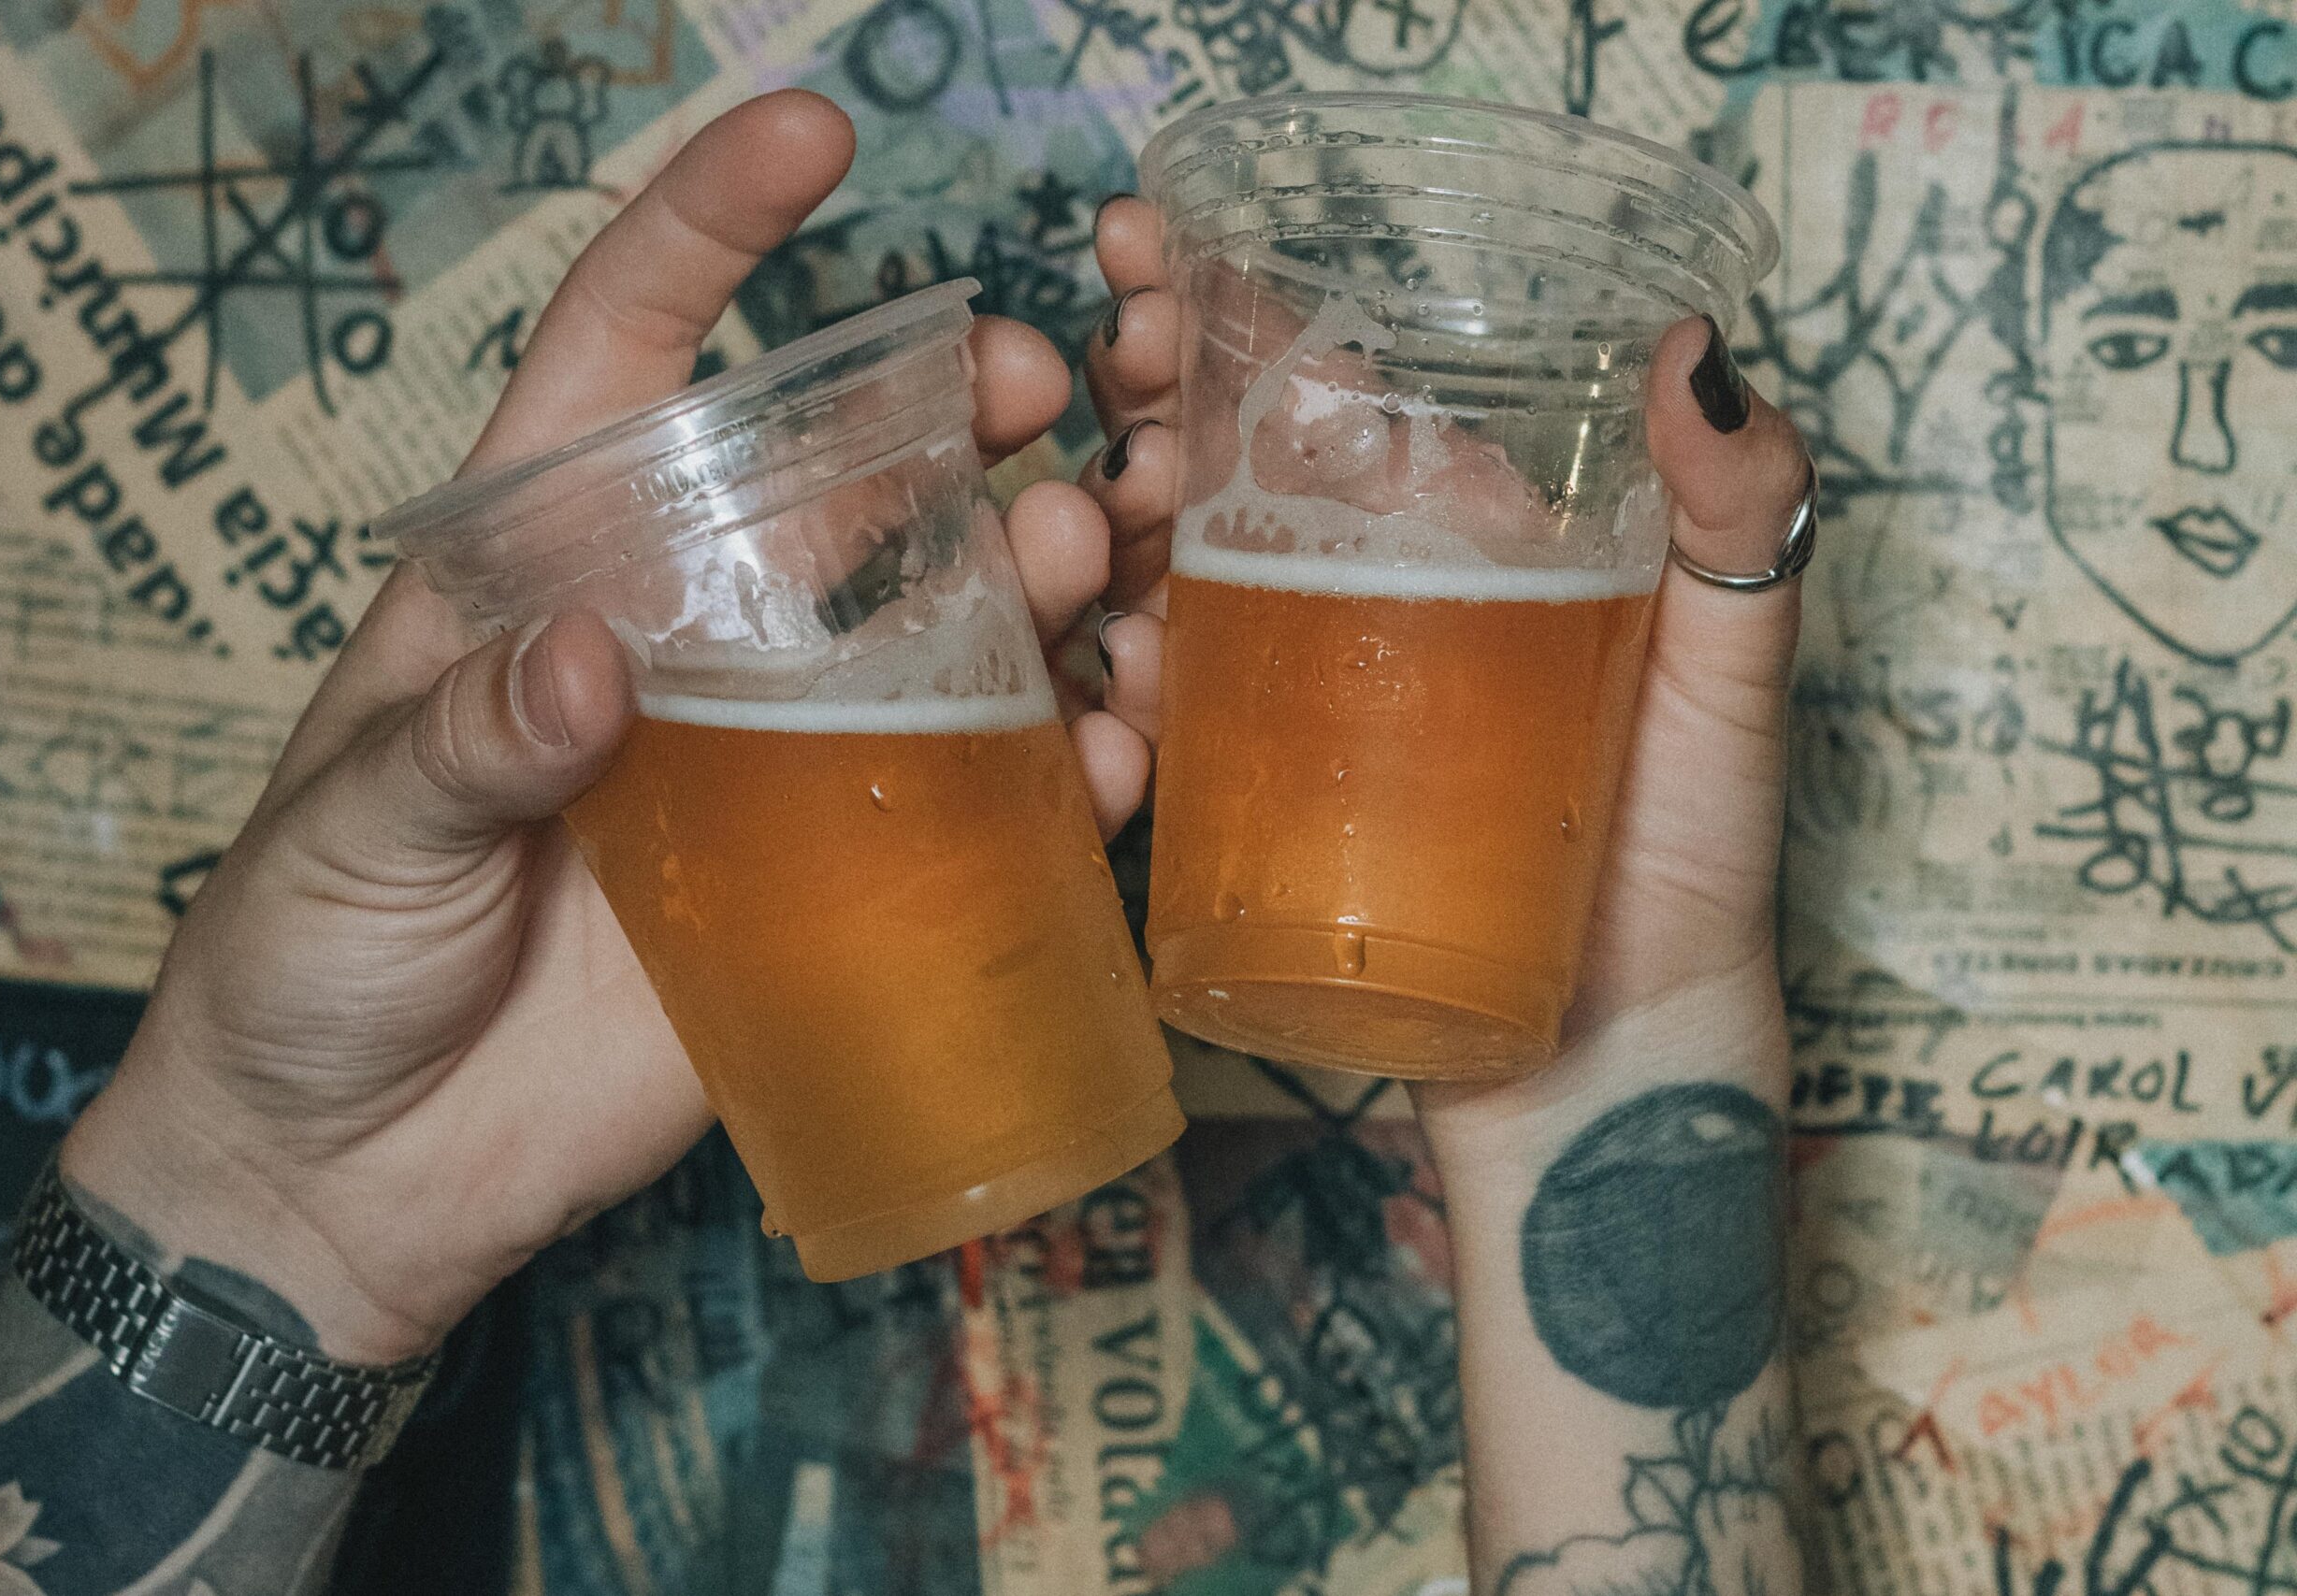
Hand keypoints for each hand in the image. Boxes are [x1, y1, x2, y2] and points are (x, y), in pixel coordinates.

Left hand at [61, 92, 1147, 1363]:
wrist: (355, 1172)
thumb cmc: (306, 959)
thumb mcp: (348, 829)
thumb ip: (460, 741)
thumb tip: (592, 666)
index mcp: (544, 565)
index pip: (630, 356)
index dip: (717, 230)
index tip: (818, 135)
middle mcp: (687, 634)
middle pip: (845, 475)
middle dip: (954, 407)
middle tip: (1038, 395)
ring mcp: (775, 756)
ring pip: (944, 623)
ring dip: (1039, 572)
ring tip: (1091, 560)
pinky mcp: (837, 883)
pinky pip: (977, 801)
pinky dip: (1062, 765)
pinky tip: (1107, 747)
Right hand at [1080, 197, 1810, 1146]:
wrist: (1617, 1078)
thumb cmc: (1693, 870)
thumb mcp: (1729, 679)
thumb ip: (1736, 520)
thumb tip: (1698, 350)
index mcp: (1478, 549)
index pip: (1354, 401)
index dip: (1254, 318)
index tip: (1162, 257)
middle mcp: (1380, 612)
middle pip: (1241, 477)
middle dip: (1157, 401)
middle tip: (1120, 364)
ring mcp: (1311, 714)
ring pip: (1182, 586)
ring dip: (1118, 530)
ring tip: (1106, 512)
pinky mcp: (1264, 815)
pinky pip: (1174, 731)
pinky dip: (1132, 687)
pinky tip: (1128, 666)